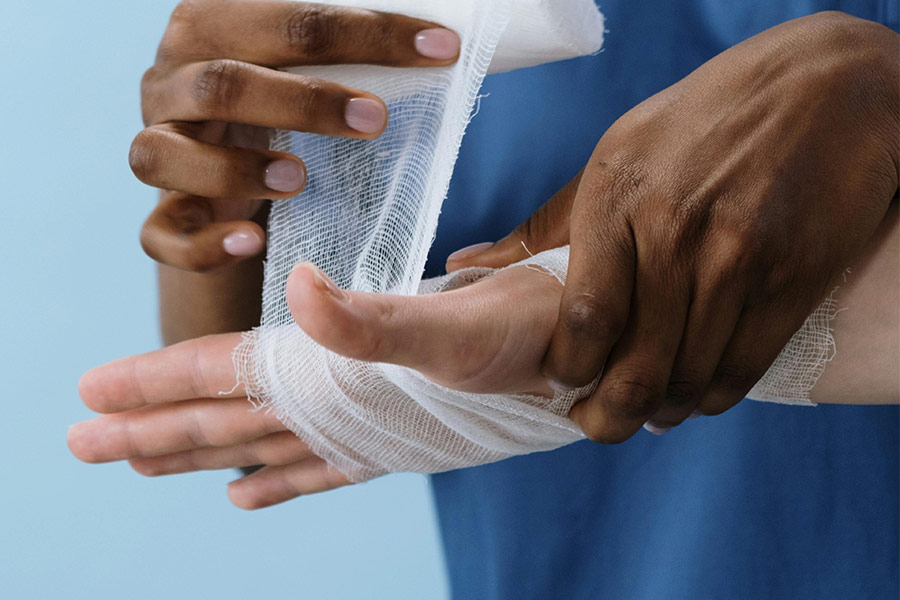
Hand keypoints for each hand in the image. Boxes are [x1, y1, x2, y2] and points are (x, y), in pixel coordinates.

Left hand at [68, 260, 564, 507]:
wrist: (587, 361)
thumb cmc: (530, 337)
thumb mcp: (455, 324)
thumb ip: (374, 322)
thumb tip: (303, 293)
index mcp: (338, 376)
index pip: (228, 376)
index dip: (158, 380)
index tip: (92, 393)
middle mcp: (340, 410)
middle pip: (226, 423)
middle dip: (151, 431)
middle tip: (81, 442)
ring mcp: (364, 428)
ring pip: (259, 446)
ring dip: (198, 453)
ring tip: (144, 463)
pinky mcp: (392, 435)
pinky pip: (318, 466)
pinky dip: (277, 480)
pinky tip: (242, 495)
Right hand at [135, 0, 458, 270]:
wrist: (225, 176)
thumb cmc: (277, 111)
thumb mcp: (301, 70)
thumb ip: (339, 53)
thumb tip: (439, 43)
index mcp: (209, 28)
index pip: (285, 17)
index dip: (366, 33)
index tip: (438, 51)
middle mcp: (169, 83)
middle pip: (221, 82)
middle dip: (305, 101)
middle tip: (376, 122)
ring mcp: (155, 149)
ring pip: (163, 155)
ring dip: (235, 169)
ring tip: (299, 179)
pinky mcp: (160, 215)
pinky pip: (159, 234)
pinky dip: (203, 244)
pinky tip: (252, 242)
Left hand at [447, 12, 899, 440]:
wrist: (817, 87)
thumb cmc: (697, 123)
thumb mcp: (614, 156)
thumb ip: (543, 225)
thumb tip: (462, 267)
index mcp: (616, 201)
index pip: (584, 319)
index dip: (569, 370)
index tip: (562, 382)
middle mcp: (676, 235)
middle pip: (636, 365)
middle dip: (609, 415)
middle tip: (597, 424)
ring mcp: (738, 259)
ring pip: (689, 376)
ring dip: (662, 411)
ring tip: (647, 414)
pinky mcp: (792, 279)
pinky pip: (744, 367)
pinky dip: (713, 397)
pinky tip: (695, 396)